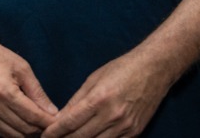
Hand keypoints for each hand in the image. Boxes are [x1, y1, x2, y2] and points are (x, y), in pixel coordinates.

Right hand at [0, 36, 58, 137]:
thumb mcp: (22, 68)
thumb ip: (37, 92)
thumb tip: (52, 112)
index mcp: (5, 92)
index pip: (33, 116)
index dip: (49, 122)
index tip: (60, 122)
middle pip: (25, 129)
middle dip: (41, 129)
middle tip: (51, 123)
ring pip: (14, 135)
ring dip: (29, 133)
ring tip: (38, 124)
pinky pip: (2, 133)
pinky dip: (15, 132)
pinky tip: (23, 124)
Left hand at [41, 49, 173, 137]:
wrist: (155, 69)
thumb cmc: (123, 69)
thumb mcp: (94, 78)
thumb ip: (77, 100)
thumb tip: (60, 117)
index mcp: (99, 98)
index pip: (70, 122)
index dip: (54, 132)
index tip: (44, 136)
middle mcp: (112, 115)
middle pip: (81, 137)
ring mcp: (125, 127)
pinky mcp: (135, 132)